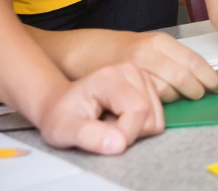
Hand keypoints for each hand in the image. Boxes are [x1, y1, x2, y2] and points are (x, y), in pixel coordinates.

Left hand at [35, 64, 164, 154]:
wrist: (60, 104)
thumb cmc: (60, 116)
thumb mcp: (63, 130)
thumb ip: (89, 136)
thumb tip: (120, 144)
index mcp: (111, 77)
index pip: (137, 110)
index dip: (125, 134)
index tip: (103, 141)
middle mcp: (131, 72)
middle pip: (150, 116)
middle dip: (129, 133)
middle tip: (103, 129)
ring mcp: (142, 78)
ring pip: (156, 119)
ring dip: (135, 131)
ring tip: (109, 124)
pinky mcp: (149, 87)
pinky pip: (157, 118)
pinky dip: (140, 127)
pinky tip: (120, 120)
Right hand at [77, 31, 217, 103]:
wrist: (84, 51)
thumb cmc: (118, 50)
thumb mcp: (148, 45)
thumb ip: (171, 57)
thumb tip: (199, 74)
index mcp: (160, 41)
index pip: (194, 60)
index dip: (209, 76)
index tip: (217, 86)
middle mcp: (150, 52)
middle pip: (185, 77)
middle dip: (197, 90)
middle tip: (201, 96)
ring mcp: (136, 68)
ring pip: (169, 90)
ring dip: (178, 98)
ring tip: (180, 99)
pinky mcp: (124, 83)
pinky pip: (150, 99)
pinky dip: (159, 104)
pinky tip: (159, 103)